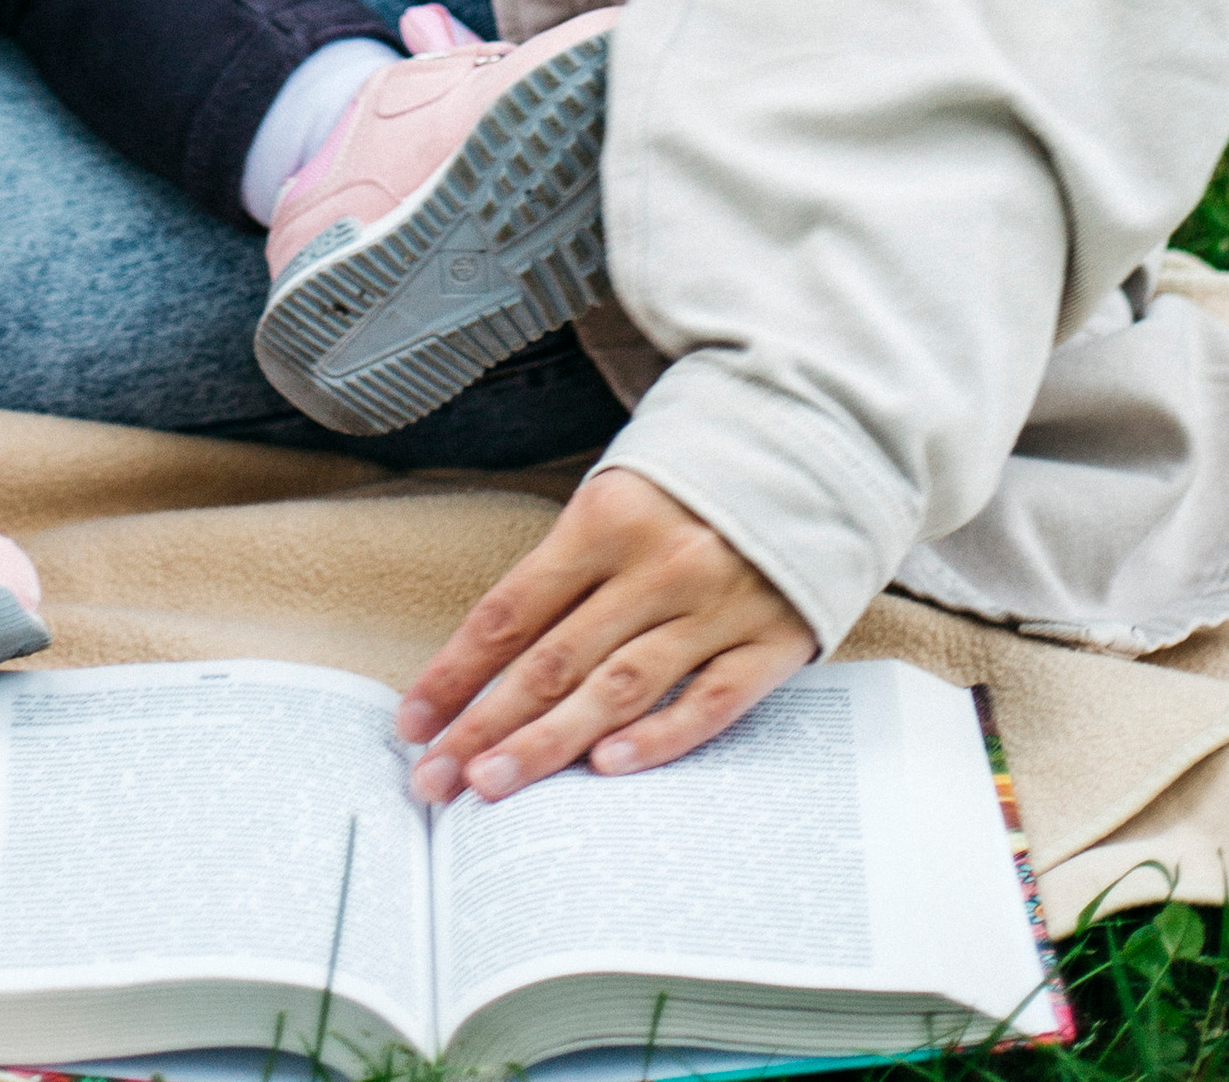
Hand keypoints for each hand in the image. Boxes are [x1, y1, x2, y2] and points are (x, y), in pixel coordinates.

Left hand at [396, 465, 814, 800]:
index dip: (456, 670)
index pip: (511, 610)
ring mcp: (717, 606)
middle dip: (485, 724)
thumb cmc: (694, 477)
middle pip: (554, 660)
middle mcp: (657, 565)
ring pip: (619, 688)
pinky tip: (606, 769)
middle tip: (435, 779)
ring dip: (550, 743)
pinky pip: (708, 701)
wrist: (816, 444)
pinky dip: (657, 737)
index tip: (413, 721)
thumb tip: (495, 659)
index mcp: (606, 519)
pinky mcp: (772, 641)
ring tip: (493, 784)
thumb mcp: (620, 494)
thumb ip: (569, 567)